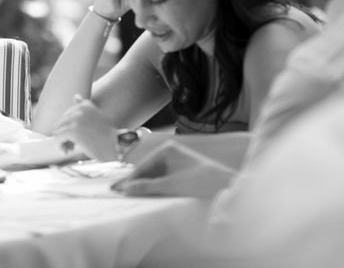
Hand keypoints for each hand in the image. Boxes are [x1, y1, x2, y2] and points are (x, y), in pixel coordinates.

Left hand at [53, 95, 117, 160]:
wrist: (117, 149)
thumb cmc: (108, 137)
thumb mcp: (98, 117)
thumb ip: (84, 106)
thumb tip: (75, 96)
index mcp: (86, 105)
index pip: (67, 116)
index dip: (70, 127)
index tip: (77, 136)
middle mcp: (80, 110)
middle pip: (61, 123)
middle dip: (65, 134)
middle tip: (73, 145)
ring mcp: (76, 119)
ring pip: (58, 130)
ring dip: (63, 141)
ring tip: (71, 148)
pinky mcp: (72, 131)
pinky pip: (57, 138)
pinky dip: (60, 146)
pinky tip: (68, 151)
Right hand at [111, 141, 234, 197]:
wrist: (227, 186)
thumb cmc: (201, 182)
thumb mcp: (170, 186)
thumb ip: (147, 187)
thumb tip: (126, 189)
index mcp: (167, 149)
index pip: (142, 166)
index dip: (129, 179)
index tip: (116, 190)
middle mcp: (171, 152)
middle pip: (147, 169)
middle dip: (135, 181)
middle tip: (119, 193)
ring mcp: (177, 161)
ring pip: (154, 174)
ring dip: (144, 185)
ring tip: (130, 195)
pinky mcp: (182, 171)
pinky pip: (163, 178)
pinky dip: (155, 186)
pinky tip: (147, 193)